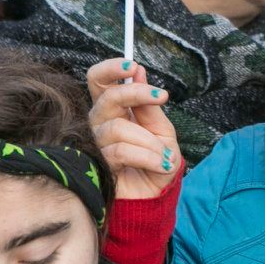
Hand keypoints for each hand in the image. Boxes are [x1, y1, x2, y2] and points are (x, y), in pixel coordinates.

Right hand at [85, 57, 179, 199]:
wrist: (155, 197)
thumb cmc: (157, 161)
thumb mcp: (162, 130)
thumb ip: (149, 105)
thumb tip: (139, 72)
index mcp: (114, 110)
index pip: (98, 81)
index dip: (110, 69)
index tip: (133, 66)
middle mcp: (100, 123)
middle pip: (106, 97)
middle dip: (135, 93)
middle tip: (161, 96)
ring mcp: (97, 144)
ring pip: (119, 128)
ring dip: (151, 141)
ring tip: (166, 155)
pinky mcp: (99, 165)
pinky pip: (123, 152)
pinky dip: (150, 157)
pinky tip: (162, 165)